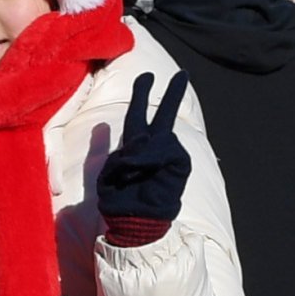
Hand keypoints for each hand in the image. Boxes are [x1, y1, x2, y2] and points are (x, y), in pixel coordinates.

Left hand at [92, 71, 193, 240]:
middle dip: (174, 95)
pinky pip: (168, 150)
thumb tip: (142, 142)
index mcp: (134, 146)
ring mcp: (169, 155)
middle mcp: (153, 147)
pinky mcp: (180, 164)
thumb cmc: (119, 198)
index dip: (141, 94)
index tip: (147, 77)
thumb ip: (126, 152)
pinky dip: (152, 157)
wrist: (134, 220)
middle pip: (164, 114)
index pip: (137, 114)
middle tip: (183, 75)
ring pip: (158, 136)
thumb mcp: (111, 171)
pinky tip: (144, 167)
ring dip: (141, 153)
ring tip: (130, 170)